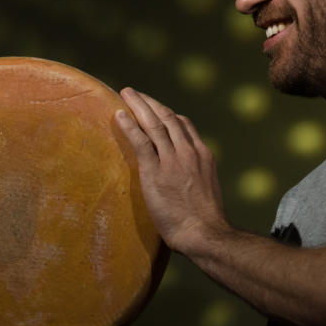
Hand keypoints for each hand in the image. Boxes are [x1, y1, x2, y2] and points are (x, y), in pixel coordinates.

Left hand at [115, 88, 228, 252]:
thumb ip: (195, 177)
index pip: (184, 125)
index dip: (167, 113)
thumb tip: (183, 178)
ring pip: (154, 124)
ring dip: (138, 105)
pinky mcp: (156, 171)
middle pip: (168, 117)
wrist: (204, 232)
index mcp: (202, 155)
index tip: (155, 108)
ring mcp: (173, 160)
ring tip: (125, 93)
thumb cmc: (204, 221)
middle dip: (150, 102)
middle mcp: (189, 151)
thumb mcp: (206, 190)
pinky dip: (129, 125)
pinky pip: (141, 142)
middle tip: (134, 93)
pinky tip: (119, 115)